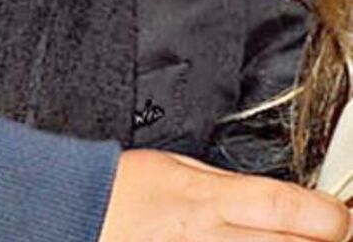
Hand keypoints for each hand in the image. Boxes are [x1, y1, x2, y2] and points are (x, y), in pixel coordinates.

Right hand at [99, 150, 351, 241]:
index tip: (337, 215)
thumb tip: (279, 197)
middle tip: (319, 233)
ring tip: (280, 240)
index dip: (330, 215)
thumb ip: (229, 184)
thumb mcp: (175, 165)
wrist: (72, 216)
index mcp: (208, 201)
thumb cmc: (117, 190)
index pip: (288, 209)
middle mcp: (211, 241)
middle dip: (322, 241)